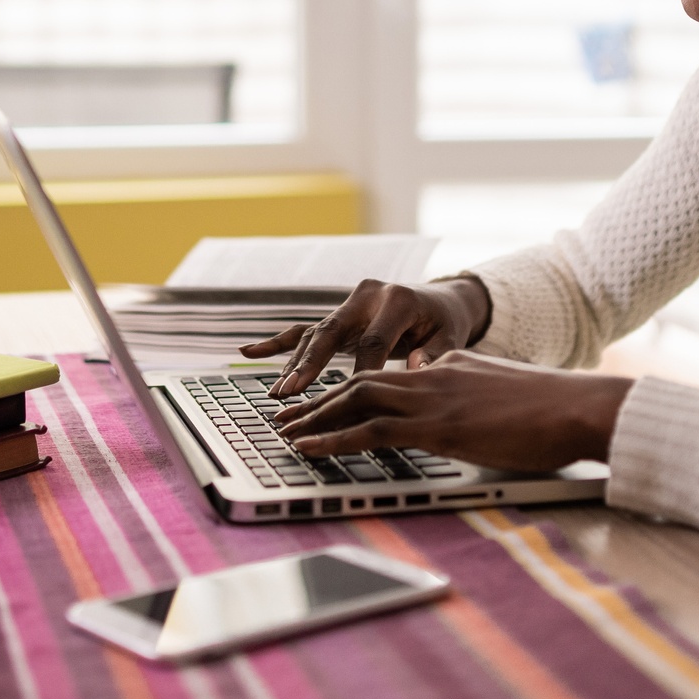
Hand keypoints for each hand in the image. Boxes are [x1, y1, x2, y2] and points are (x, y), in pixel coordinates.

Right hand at [237, 276, 490, 397]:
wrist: (440, 301)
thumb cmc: (445, 325)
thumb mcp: (451, 338)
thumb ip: (435, 354)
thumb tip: (418, 368)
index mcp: (397, 300)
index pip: (375, 341)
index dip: (362, 373)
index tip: (350, 401)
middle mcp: (368, 296)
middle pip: (332, 331)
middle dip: (310, 364)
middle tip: (291, 391)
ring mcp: (348, 304)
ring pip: (315, 334)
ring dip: (294, 364)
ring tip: (278, 393)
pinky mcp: (338, 315)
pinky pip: (304, 329)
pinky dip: (277, 342)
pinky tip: (247, 352)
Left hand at [273, 351, 634, 471]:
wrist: (580, 408)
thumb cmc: (557, 413)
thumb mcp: (508, 402)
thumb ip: (480, 405)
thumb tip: (470, 423)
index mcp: (452, 366)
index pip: (393, 378)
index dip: (355, 392)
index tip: (332, 406)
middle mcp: (435, 374)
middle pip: (361, 381)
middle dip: (319, 400)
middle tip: (287, 415)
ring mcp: (433, 397)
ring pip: (355, 400)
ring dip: (313, 417)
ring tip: (283, 432)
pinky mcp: (436, 425)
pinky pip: (369, 429)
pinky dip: (330, 438)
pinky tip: (306, 448)